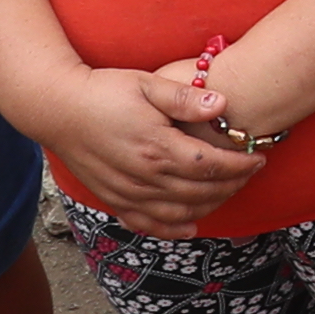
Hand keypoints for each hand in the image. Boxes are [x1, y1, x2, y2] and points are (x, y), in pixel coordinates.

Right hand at [31, 65, 258, 235]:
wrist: (56, 108)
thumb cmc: (103, 91)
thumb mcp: (146, 84)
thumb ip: (185, 97)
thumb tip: (222, 105)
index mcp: (156, 147)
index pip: (211, 164)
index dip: (239, 164)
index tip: (258, 156)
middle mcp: (144, 177)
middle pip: (201, 192)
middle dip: (233, 184)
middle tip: (251, 172)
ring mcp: (128, 193)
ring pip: (180, 213)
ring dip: (211, 205)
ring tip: (229, 190)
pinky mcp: (114, 200)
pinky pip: (148, 224)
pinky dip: (172, 229)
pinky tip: (190, 225)